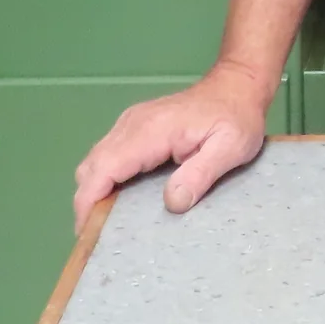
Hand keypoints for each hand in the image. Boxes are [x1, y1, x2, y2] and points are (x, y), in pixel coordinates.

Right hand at [71, 64, 268, 230]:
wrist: (237, 84)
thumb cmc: (237, 117)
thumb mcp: (230, 148)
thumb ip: (200, 174)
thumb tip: (172, 203)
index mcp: (151, 131)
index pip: (104, 168)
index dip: (90, 202)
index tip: (89, 234)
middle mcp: (132, 124)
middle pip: (91, 167)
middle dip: (87, 203)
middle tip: (99, 239)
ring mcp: (131, 123)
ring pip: (95, 162)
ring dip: (94, 192)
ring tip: (106, 226)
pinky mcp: (134, 127)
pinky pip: (107, 156)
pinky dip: (104, 180)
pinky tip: (118, 202)